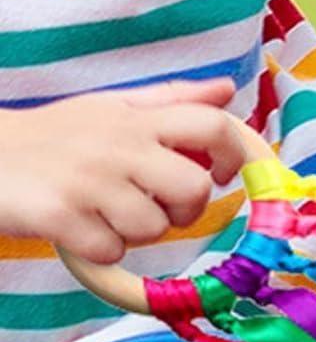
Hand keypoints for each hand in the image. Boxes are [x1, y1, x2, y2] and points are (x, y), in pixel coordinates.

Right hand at [0, 79, 242, 263]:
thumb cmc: (55, 138)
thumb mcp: (111, 108)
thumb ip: (170, 101)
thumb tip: (225, 91)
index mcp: (134, 118)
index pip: (211, 126)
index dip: (233, 155)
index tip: (220, 174)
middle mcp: (116, 144)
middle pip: (194, 188)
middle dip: (185, 210)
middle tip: (156, 207)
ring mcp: (88, 180)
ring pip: (155, 228)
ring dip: (135, 232)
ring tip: (103, 211)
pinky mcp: (61, 215)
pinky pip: (112, 251)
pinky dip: (99, 248)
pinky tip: (77, 225)